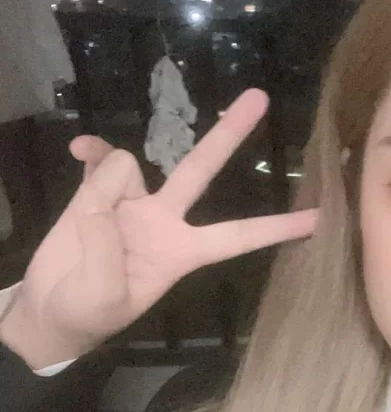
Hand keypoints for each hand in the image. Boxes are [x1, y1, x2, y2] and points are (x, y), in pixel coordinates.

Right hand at [1, 89, 317, 367]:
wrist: (50, 311)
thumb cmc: (88, 314)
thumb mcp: (104, 295)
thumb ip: (107, 245)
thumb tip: (106, 194)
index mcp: (182, 253)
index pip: (238, 236)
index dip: (276, 228)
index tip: (319, 218)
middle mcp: (165, 220)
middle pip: (202, 169)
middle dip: (230, 135)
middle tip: (261, 96)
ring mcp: (132, 201)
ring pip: (129, 167)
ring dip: (103, 189)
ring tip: (84, 228)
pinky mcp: (99, 190)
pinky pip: (100, 158)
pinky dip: (90, 152)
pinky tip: (76, 151)